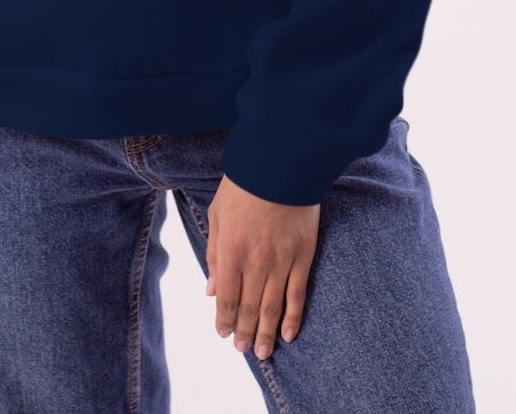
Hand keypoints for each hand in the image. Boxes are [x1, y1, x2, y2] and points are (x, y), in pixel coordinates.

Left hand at [205, 174, 318, 359]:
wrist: (282, 163)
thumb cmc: (245, 184)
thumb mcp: (218, 213)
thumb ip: (214, 254)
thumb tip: (212, 289)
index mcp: (231, 251)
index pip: (227, 298)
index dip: (225, 320)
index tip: (223, 333)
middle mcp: (256, 262)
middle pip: (248, 308)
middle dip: (243, 333)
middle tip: (242, 350)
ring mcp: (282, 261)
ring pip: (272, 308)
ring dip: (265, 333)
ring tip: (261, 353)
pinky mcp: (304, 256)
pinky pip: (298, 294)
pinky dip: (293, 317)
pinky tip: (288, 334)